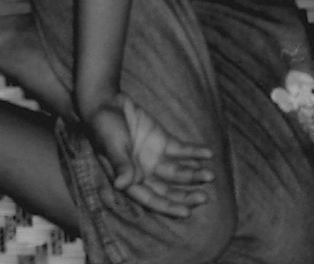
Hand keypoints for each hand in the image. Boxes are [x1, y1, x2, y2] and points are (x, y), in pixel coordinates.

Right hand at [82, 92, 214, 217]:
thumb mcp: (111, 145)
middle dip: (186, 195)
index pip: (151, 198)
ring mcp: (155, 157)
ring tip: (210, 175)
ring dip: (194, 174)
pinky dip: (195, 153)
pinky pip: (182, 151)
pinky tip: (207, 154)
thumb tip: (122, 185)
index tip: (187, 212)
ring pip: (179, 172)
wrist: (106, 100)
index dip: (168, 206)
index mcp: (129, 178)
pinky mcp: (164, 141)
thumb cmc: (102, 126)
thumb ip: (120, 164)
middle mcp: (145, 172)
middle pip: (169, 189)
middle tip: (204, 198)